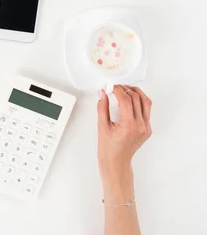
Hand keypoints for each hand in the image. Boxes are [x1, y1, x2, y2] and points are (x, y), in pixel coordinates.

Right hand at [97, 85, 151, 202]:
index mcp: (129, 125)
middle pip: (137, 98)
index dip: (117, 90)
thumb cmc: (108, 149)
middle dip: (125, 89)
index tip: (110, 86)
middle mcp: (141, 126)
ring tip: (126, 90)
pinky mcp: (147, 129)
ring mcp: (146, 127)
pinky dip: (139, 102)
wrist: (116, 162)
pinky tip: (130, 101)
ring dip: (136, 93)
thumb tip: (102, 93)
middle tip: (115, 87)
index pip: (126, 100)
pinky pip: (146, 110)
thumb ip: (102, 107)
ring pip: (146, 102)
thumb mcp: (102, 126)